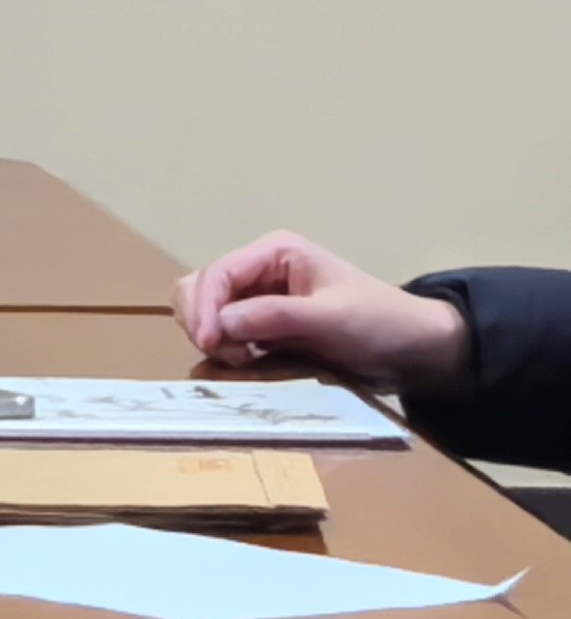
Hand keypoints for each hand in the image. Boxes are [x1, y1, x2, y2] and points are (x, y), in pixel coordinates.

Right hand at [172, 230, 470, 394]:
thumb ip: (275, 316)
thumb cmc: (382, 324)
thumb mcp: (332, 319)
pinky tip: (246, 365)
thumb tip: (220, 324)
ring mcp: (260, 299)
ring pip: (207, 313)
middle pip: (200, 289)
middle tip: (225, 356)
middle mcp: (260, 271)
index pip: (217, 274)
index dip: (204, 308)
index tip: (209, 345)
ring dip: (213, 338)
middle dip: (203, 322)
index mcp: (274, 253)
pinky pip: (225, 335)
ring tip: (241, 361)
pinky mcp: (264, 327)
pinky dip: (225, 351)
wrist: (419, 351)